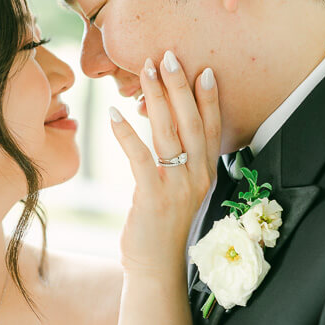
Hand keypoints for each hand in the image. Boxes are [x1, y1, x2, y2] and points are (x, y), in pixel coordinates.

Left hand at [109, 52, 219, 280]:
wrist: (156, 268)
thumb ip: (178, 162)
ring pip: (168, 132)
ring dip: (155, 98)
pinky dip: (126, 133)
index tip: (204, 69)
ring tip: (144, 70)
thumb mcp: (178, 191)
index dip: (209, 98)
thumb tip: (164, 127)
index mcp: (206, 173)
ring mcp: (177, 187)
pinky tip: (112, 114)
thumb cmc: (163, 228)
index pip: (211, 128)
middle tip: (169, 56)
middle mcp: (197, 176)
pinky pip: (141, 157)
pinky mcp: (153, 197)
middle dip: (180, 86)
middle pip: (191, 122)